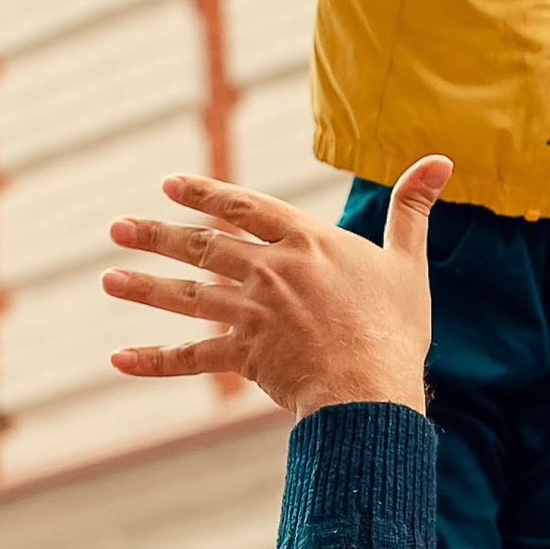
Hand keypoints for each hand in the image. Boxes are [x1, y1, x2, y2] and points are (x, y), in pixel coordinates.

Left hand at [102, 156, 448, 417]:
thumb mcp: (406, 261)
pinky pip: (192, 359)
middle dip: (157, 235)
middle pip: (204, 247)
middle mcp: (272, 271)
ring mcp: (254, 314)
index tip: (169, 184)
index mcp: (306, 241)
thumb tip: (441, 160)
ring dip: (145, 287)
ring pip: (189, 297)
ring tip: (108, 277)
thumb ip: (413, 209)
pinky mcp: (246, 357)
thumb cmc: (395, 326)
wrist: (375, 388)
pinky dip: (154, 361)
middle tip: (117, 228)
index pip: (244, 207)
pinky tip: (119, 358)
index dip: (205, 194)